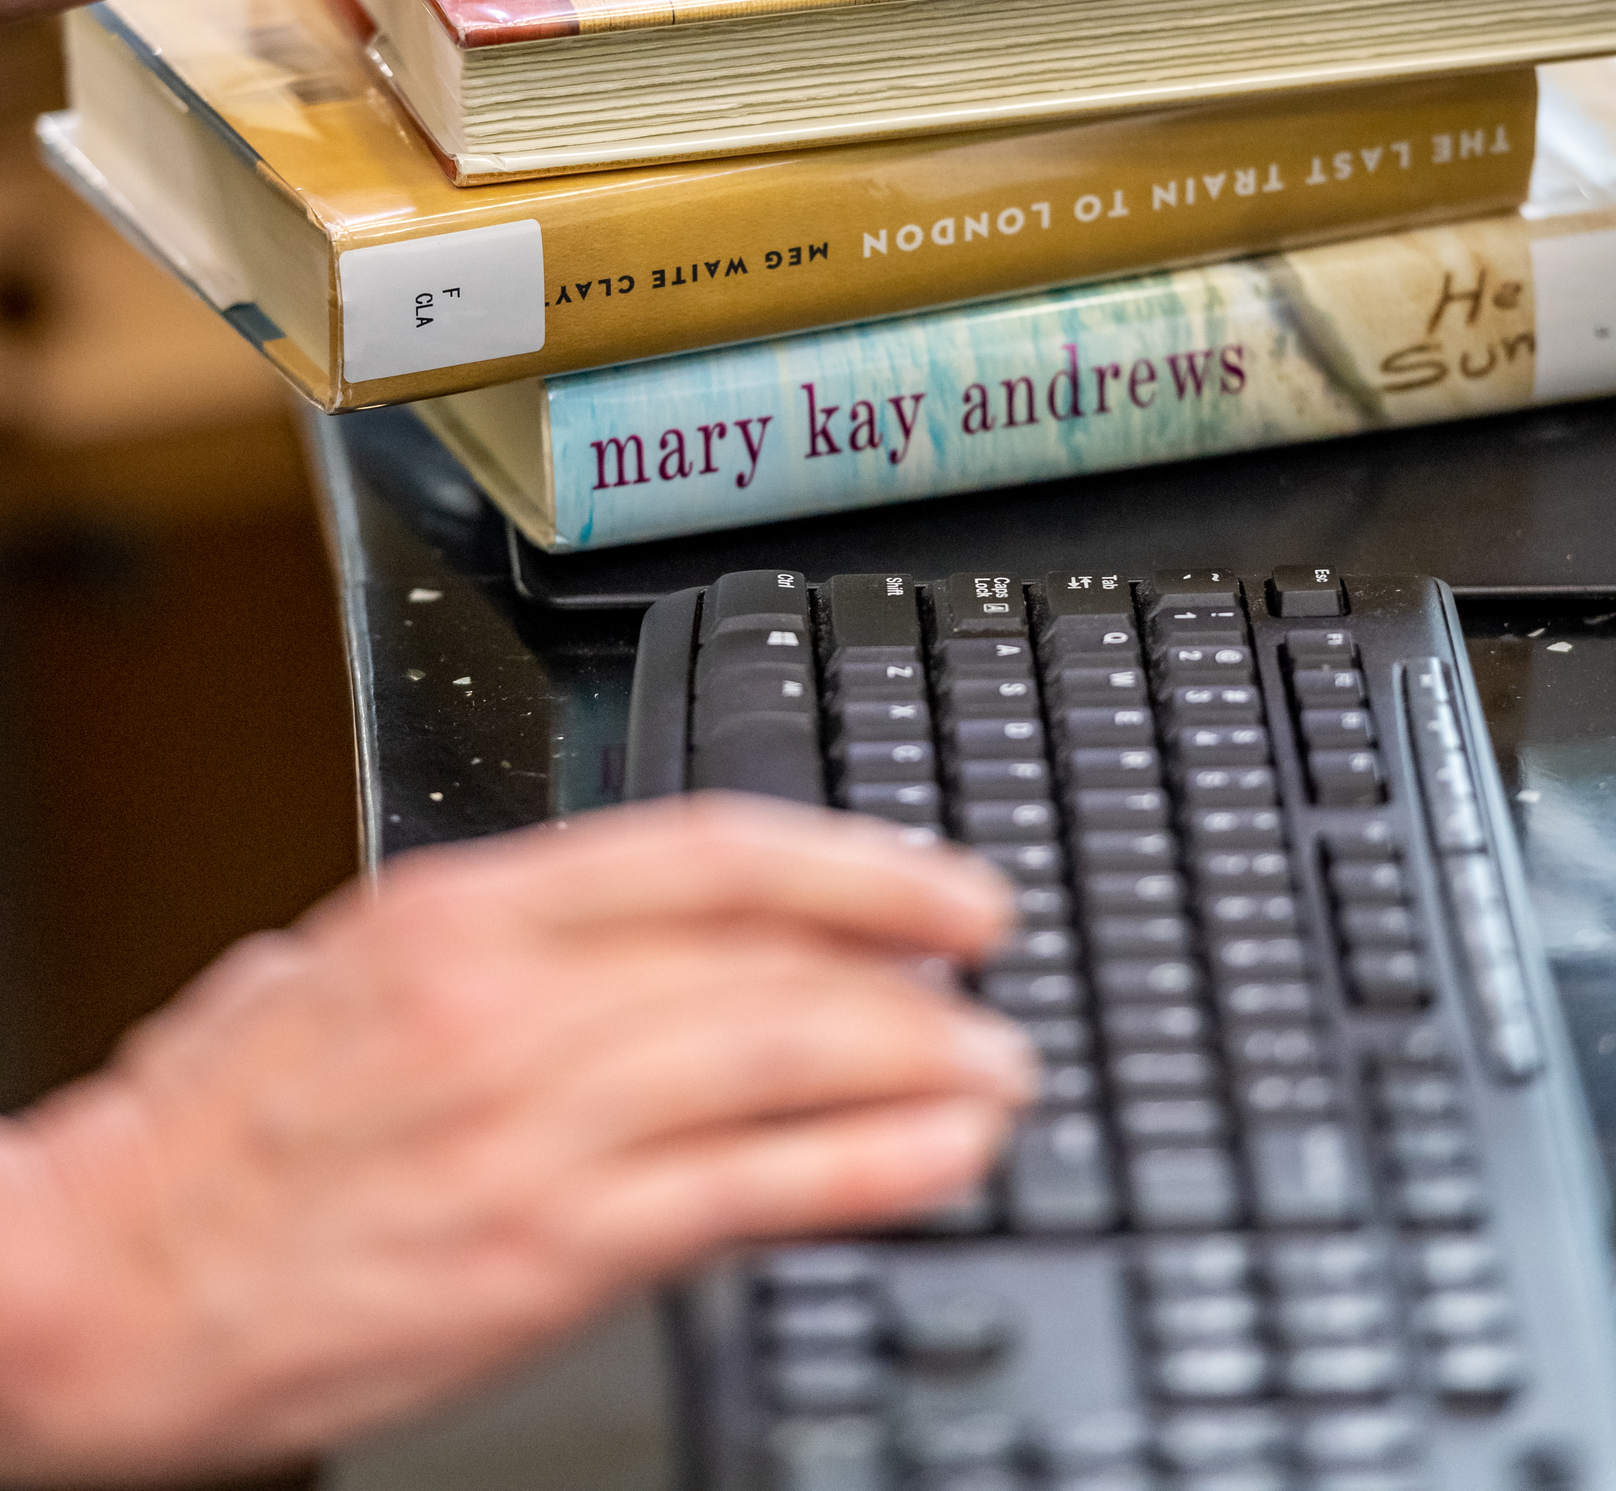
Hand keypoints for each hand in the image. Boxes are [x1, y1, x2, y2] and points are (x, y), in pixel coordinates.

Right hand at [0, 798, 1031, 1481]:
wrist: (104, 1276)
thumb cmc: (225, 1119)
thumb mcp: (365, 964)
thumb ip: (525, 939)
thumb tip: (675, 934)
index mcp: (466, 911)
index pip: (707, 852)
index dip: (853, 861)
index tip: (937, 881)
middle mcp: (514, 1004)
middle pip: (768, 961)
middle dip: (906, 967)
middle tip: (987, 977)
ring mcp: (536, 1131)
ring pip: (777, 1066)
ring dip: (914, 1063)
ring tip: (996, 1069)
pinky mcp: (548, 1253)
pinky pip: (745, 1195)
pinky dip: (863, 1169)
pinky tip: (939, 1157)